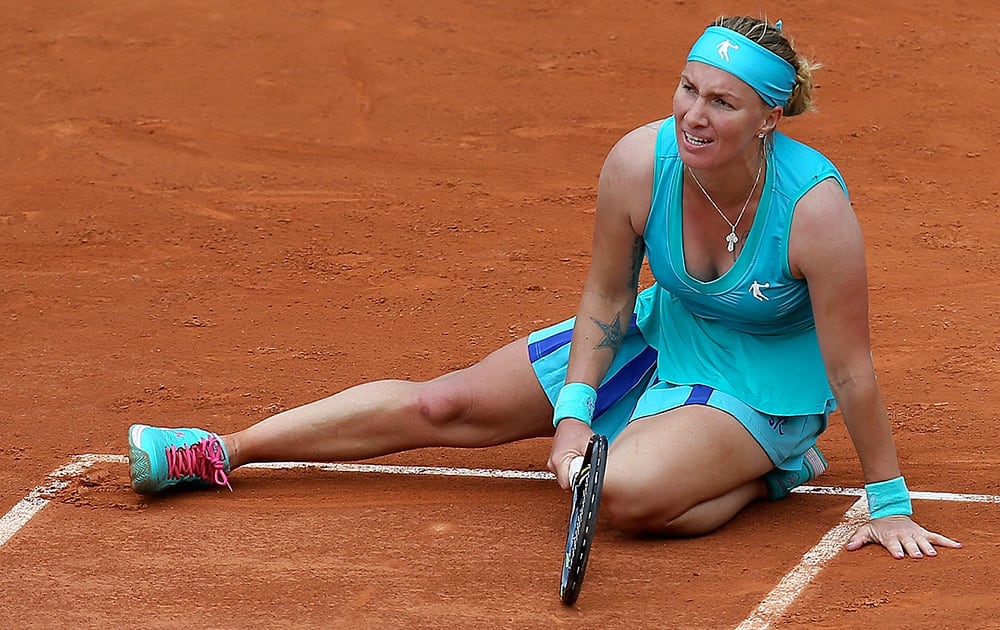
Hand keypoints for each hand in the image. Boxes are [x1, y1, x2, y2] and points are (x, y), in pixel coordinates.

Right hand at [546, 418, 593, 490]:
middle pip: (567, 484)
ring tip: (582, 461)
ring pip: (566, 479)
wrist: (570, 421)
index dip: (580, 484)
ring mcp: (552, 465)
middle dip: (579, 479)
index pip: (568, 485)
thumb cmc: (579, 431)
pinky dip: (572, 470)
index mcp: (559, 461)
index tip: (588, 477)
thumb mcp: (591, 447)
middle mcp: (553, 465)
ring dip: (575, 474)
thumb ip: (593, 463)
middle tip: (587, 467)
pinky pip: (564, 473)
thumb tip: (597, 476)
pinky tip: (577, 461)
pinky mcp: (554, 463)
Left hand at [846, 515, 961, 558]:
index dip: (895, 549)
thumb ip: (858, 539)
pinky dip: (948, 542)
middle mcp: (904, 535)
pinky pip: (937, 537)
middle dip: (913, 549)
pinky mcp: (924, 533)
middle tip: (917, 556)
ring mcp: (915, 534)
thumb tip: (848, 548)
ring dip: (928, 547)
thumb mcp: (866, 530)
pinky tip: (958, 546)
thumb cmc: (878, 526)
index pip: (892, 543)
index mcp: (890, 536)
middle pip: (909, 543)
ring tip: (934, 555)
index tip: (899, 556)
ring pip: (924, 541)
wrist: (890, 512)